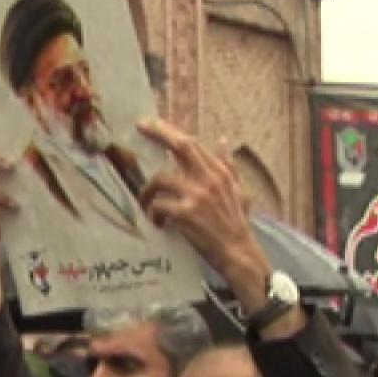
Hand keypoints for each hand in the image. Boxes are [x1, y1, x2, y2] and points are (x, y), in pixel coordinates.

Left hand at [135, 118, 265, 290]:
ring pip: (161, 179)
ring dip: (147, 191)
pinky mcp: (186, 215)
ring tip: (146, 202)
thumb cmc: (236, 223)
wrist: (238, 252)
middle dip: (158, 133)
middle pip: (181, 146)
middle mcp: (209, 179)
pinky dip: (154, 214)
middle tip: (139, 127)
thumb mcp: (237, 190)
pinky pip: (159, 206)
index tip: (150, 123)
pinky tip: (158, 222)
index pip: (192, 143)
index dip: (169, 130)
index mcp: (219, 172)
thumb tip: (222, 141)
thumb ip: (227, 165)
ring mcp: (197, 196)